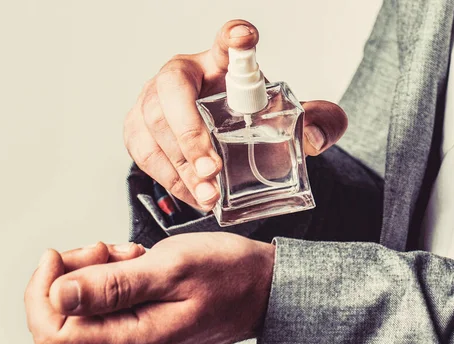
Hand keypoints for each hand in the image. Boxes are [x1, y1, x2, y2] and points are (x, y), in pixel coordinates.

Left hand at [24, 233, 273, 343]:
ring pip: (80, 309)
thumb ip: (112, 285)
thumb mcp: (171, 268)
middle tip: (108, 247)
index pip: (51, 335)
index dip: (41, 292)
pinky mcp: (136, 333)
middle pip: (62, 319)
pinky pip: (101, 306)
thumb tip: (59, 294)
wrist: (262, 289)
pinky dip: (108, 277)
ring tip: (131, 252)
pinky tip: (135, 262)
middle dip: (72, 273)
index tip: (57, 256)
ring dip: (94, 271)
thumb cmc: (228, 275)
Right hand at [123, 19, 347, 210]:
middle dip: (191, 132)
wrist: (210, 142)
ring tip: (208, 194)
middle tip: (214, 168)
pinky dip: (169, 178)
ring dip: (180, 164)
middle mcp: (180, 74)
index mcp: (219, 63)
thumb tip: (316, 136)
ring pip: (153, 125)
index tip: (244, 38)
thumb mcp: (283, 120)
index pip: (227, 39)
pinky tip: (193, 195)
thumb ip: (316, 122)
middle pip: (173, 89)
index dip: (233, 36)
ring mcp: (151, 100)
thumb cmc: (241, 122)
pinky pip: (144, 153)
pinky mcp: (137, 130)